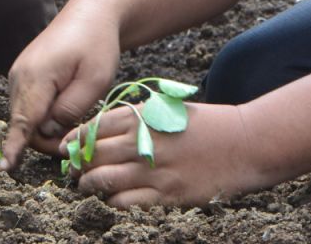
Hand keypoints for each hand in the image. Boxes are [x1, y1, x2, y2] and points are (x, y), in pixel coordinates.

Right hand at [1, 5, 119, 171]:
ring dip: (45, 126)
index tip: (6, 168)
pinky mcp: (23, 75)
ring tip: (75, 121)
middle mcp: (19, 76)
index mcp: (36, 76)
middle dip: (45, 139)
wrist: (90, 14)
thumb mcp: (95, 80)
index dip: (15, 147)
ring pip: (25, 115)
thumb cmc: (97, 46)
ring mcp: (18, 75)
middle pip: (24, 123)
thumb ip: (70, 109)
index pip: (23, 120)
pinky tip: (64, 109)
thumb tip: (48, 130)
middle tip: (75, 143)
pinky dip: (42, 114)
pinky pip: (28, 105)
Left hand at [67, 102, 264, 206]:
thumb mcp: (172, 109)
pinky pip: (126, 201)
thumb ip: (140, 117)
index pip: (97, 126)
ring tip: (86, 184)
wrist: (245, 144)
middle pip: (94, 154)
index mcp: (146, 117)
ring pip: (104, 180)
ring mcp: (155, 170)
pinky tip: (113, 198)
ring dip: (89, 184)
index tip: (66, 145)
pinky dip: (113, 201)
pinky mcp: (167, 194)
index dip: (76, 137)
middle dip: (78, 163)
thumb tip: (106, 128)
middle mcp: (146, 142)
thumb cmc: (209, 124)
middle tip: (73, 168)